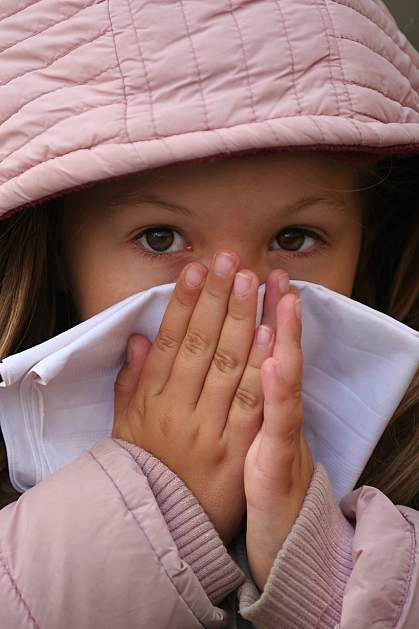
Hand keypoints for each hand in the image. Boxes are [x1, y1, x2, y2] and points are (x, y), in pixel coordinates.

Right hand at [112, 252, 274, 544]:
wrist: (166, 526)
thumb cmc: (144, 470)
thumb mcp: (125, 427)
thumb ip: (130, 381)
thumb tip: (138, 337)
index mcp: (150, 401)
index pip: (168, 343)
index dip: (184, 304)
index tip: (197, 270)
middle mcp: (178, 410)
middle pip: (201, 345)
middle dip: (219, 300)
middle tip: (232, 261)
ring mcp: (209, 429)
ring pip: (228, 367)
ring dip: (243, 321)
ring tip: (254, 283)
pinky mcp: (237, 450)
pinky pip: (251, 404)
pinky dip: (262, 369)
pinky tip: (271, 336)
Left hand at [244, 289, 313, 590]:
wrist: (278, 533)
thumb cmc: (250, 481)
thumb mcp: (246, 435)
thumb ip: (241, 395)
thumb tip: (240, 360)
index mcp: (253, 402)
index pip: (253, 346)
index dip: (251, 311)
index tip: (248, 274)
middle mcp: (272, 411)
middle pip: (270, 351)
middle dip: (267, 308)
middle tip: (270, 269)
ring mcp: (278, 432)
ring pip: (283, 376)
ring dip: (282, 335)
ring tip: (282, 298)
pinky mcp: (279, 460)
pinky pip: (278, 422)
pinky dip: (278, 390)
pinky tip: (274, 362)